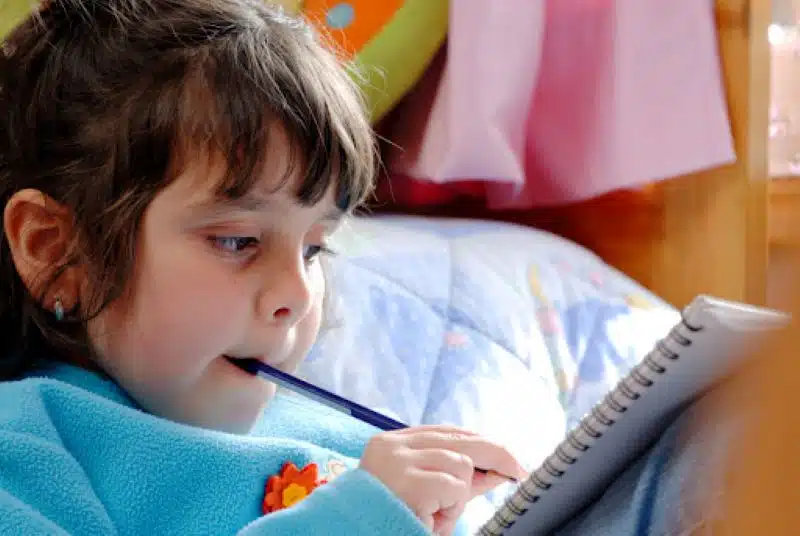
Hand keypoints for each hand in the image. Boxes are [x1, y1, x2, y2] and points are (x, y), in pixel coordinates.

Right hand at [359, 425, 525, 535]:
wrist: (362, 534)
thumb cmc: (392, 520)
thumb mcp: (430, 496)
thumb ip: (458, 479)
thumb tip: (497, 469)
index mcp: (390, 444)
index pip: (444, 432)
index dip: (478, 441)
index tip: (504, 456)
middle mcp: (391, 446)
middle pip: (458, 439)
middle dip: (495, 453)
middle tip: (518, 469)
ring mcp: (398, 462)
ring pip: (461, 463)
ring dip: (459, 495)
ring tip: (435, 513)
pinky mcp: (409, 483)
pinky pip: (455, 486)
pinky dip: (453, 506)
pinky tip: (432, 517)